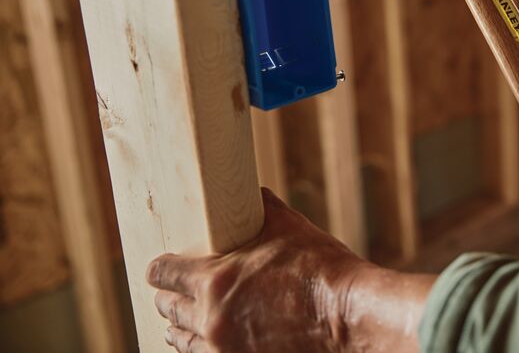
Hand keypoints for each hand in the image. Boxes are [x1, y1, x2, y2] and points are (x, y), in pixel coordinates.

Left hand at [147, 188, 364, 352]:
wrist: (347, 317)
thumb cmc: (321, 269)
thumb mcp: (289, 227)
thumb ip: (262, 209)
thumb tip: (254, 194)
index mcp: (215, 281)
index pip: (164, 274)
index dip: (159, 268)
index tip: (158, 267)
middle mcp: (211, 319)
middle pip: (169, 309)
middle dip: (167, 298)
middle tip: (169, 292)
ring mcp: (223, 350)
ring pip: (181, 341)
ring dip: (179, 328)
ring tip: (177, 324)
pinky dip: (200, 349)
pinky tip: (204, 344)